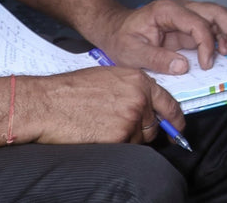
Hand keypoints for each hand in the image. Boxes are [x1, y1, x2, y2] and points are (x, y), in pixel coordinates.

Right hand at [16, 67, 183, 145]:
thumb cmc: (73, 90)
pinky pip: (125, 148)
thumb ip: (132, 89)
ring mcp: (130, 118)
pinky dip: (115, 147)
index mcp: (139, 81)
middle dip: (143, 132)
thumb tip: (145, 105)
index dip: (174, 118)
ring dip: (126, 139)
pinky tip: (98, 136)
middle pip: (153, 125)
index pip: (168, 102)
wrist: (48, 103)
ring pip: (139, 139)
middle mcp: (140, 98)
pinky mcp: (118, 136)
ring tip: (103, 129)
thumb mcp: (111, 77)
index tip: (178, 128)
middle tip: (123, 131)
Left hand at [91, 0, 226, 73]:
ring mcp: (186, 15)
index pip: (197, 22)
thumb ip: (156, 59)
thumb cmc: (120, 38)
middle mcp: (181, 8)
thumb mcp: (131, 53)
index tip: (207, 64)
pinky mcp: (188, 25)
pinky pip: (210, 27)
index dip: (207, 43)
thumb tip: (183, 66)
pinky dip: (221, 38)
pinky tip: (226, 51)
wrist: (113, 29)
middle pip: (215, 11)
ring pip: (217, 16)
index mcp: (167, 11)